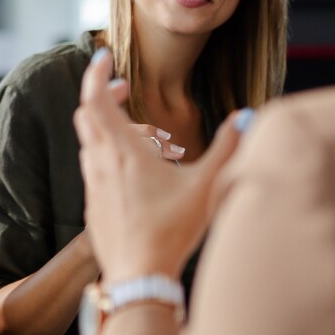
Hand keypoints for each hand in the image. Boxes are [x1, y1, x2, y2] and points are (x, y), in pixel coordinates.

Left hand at [75, 51, 250, 280]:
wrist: (138, 279)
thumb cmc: (171, 231)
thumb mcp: (207, 185)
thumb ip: (229, 147)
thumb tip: (247, 116)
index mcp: (122, 150)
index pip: (94, 96)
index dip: (96, 71)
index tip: (104, 56)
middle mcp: (100, 164)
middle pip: (86, 115)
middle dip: (102, 95)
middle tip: (123, 90)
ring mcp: (93, 188)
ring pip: (90, 143)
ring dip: (107, 129)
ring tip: (139, 137)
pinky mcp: (94, 209)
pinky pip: (94, 170)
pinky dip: (108, 157)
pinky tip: (133, 174)